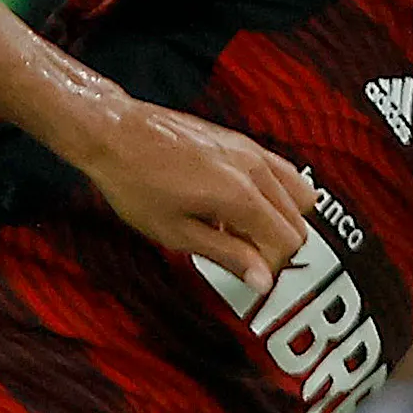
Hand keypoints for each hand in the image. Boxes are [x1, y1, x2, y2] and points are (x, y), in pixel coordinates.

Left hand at [69, 93, 309, 290]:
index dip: (269, 266)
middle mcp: (253, 169)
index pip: (286, 242)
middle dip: (275, 246)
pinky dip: (272, 195)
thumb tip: (261, 279)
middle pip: (296, 221)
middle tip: (241, 256)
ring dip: (277, 220)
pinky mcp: (241, 141)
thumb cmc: (135, 180)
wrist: (115, 132)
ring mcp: (250, 150)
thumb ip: (226, 255)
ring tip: (238, 230)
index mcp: (240, 195)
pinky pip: (281, 171)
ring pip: (298, 195)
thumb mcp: (177, 232)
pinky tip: (237, 205)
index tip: (248, 274)